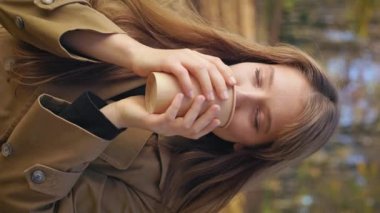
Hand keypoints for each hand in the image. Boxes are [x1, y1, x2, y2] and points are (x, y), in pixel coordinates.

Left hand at [103, 94, 219, 138]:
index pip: (198, 131)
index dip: (210, 125)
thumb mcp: (167, 106)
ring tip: (202, 97)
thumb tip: (195, 89)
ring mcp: (163, 128)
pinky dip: (175, 106)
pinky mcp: (153, 123)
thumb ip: (180, 104)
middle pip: (195, 129)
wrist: (125, 112)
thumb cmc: (148, 107)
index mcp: (176, 128)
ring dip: (195, 111)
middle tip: (218, 104)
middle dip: (208, 118)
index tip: (221, 115)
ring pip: (184, 124)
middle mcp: (171, 131)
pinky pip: (167, 116)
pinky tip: (180, 96)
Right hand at [130, 46, 236, 99]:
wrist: (140, 58)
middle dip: (220, 82)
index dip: (226, 72)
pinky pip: (180, 72)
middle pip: (210, 66)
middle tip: (224, 97)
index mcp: (194, 55)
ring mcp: (179, 56)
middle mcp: (189, 54)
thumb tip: (205, 91)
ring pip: (199, 69)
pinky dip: (187, 83)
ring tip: (210, 99)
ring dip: (207, 84)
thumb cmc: (161, 69)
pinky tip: (190, 95)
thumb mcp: (180, 70)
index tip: (233, 85)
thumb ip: (191, 75)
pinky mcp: (167, 61)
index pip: (215, 61)